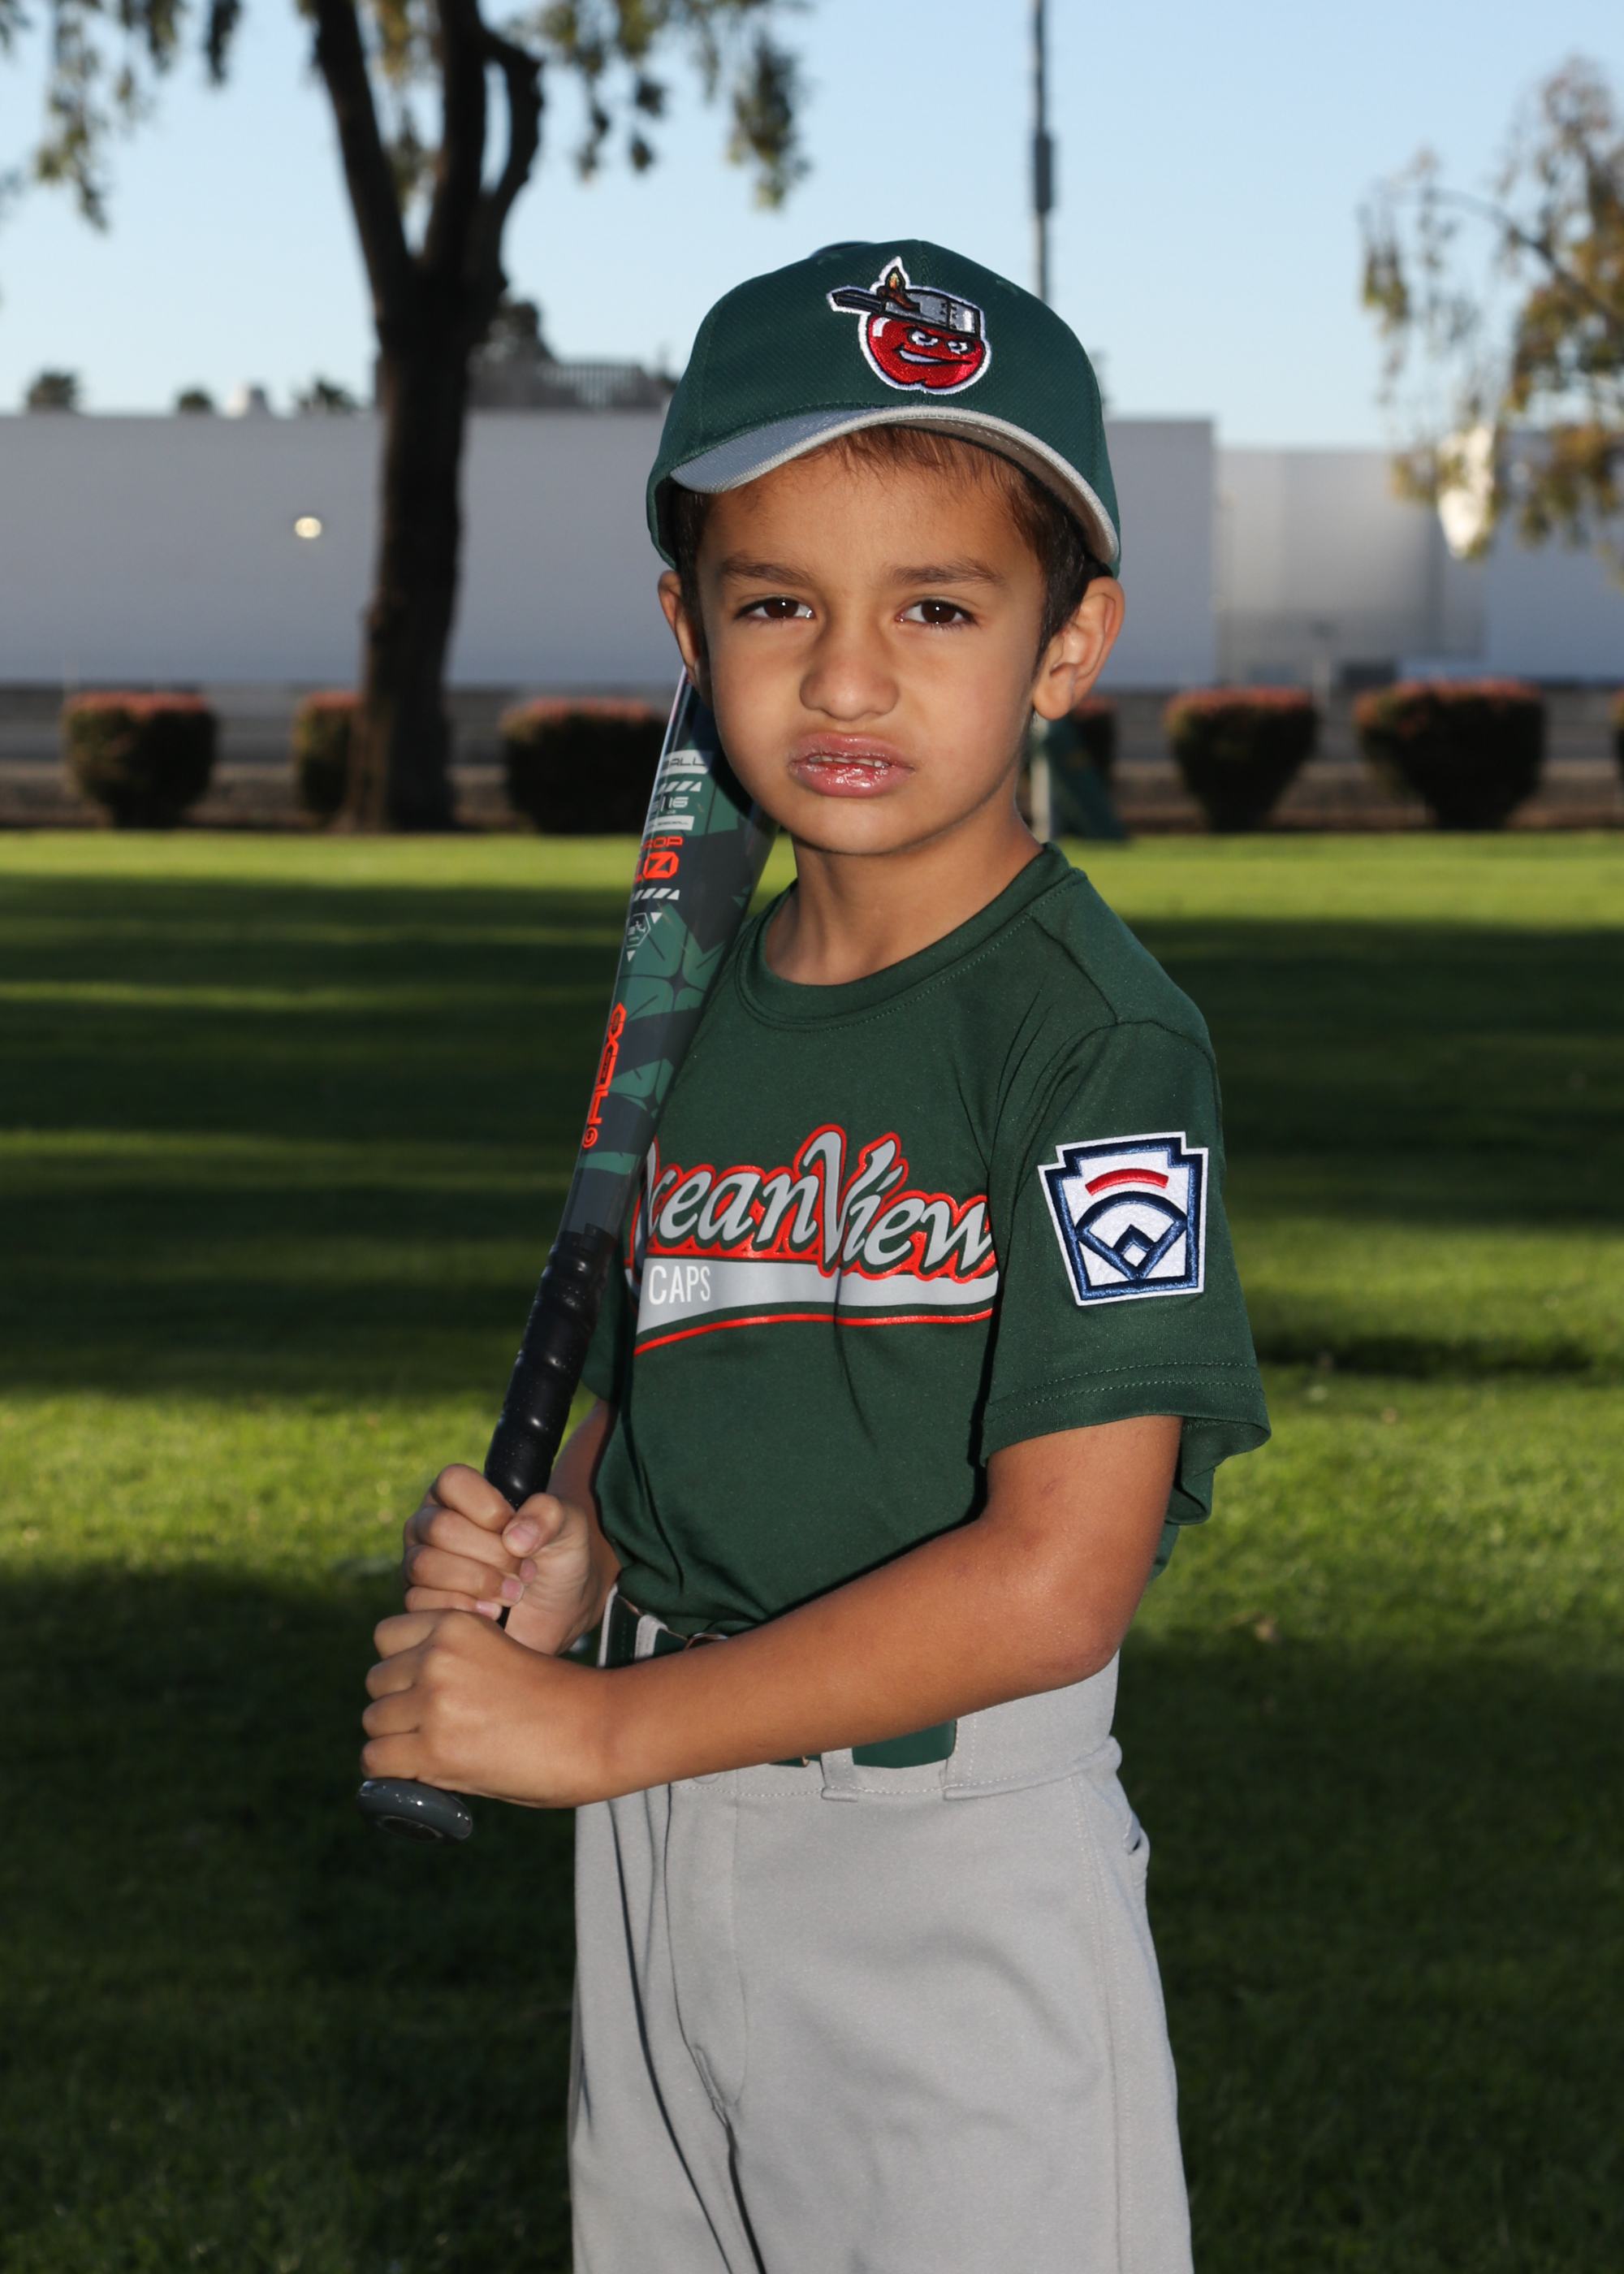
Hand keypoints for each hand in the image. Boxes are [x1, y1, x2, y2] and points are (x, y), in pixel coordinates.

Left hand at [362, 1607, 606, 1806]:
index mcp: (456, 1624)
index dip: (402, 1665)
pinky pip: (376, 1760)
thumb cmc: (557, 1700)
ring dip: (395, 1741)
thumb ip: (452, 1663)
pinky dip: (391, 1773)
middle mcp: (437, 1656)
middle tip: (432, 1729)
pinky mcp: (435, 1749)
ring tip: (432, 1754)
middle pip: (376, 1683)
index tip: (423, 1688)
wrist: (598, 1731)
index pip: (386, 1637)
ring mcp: (434, 1701)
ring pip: (373, 1722)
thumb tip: (402, 1698)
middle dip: (397, 1706)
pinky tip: (420, 1776)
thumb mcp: (498, 1654)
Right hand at [401, 1463, 599, 1655]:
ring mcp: (419, 1562)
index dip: (490, 1510)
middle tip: (524, 1572)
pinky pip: (419, 1601)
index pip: (453, 1481)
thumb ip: (549, 1515)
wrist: (559, 1610)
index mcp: (459, 1493)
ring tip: (513, 1593)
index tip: (519, 1534)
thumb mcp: (569, 1526)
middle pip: (440, 1528)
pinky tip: (493, 1613)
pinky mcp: (419, 1601)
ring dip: (478, 1583)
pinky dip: (463, 1609)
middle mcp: (431, 1523)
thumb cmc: (558, 1557)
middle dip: (492, 1555)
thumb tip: (514, 1538)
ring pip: (425, 1565)